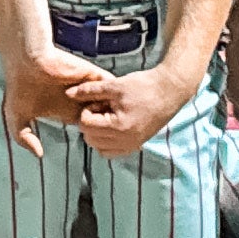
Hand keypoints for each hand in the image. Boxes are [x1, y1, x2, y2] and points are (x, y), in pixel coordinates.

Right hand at [0, 44, 109, 154]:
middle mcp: (80, 101)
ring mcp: (88, 88)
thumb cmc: (19, 86)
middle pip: (106, 118)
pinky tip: (106, 107)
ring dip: (113, 112)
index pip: (91, 128)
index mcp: (67, 112)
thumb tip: (39, 155)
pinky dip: (113, 97)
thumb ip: (23, 137)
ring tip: (109, 122)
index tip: (97, 143)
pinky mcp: (93, 76)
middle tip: (109, 134)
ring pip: (112, 103)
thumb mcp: (16, 117)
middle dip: (110, 127)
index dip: (96, 137)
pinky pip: (112, 88)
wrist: (25, 60)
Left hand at [70, 60, 199, 157]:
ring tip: (109, 116)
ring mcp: (132, 145)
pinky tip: (114, 126)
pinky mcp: (137, 145)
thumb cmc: (143, 86)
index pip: (86, 125)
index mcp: (119, 127)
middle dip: (91, 123)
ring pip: (100, 148)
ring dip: (98, 134)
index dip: (87, 111)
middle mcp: (126, 141)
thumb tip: (68, 94)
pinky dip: (108, 142)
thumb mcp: (114, 85)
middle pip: (90, 139)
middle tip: (103, 108)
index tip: (99, 101)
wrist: (170, 91)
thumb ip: (89, 91)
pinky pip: (113, 152)